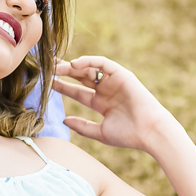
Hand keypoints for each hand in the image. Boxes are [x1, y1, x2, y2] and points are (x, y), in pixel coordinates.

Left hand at [53, 56, 176, 152]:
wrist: (149, 132)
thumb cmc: (128, 135)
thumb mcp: (100, 132)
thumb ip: (82, 126)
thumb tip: (64, 121)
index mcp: (101, 103)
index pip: (77, 92)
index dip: (62, 87)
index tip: (47, 84)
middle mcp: (106, 90)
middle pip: (81, 77)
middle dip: (64, 72)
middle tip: (47, 68)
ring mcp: (113, 82)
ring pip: (89, 69)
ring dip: (72, 66)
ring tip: (56, 66)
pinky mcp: (121, 74)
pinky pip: (102, 63)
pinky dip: (89, 61)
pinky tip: (75, 64)